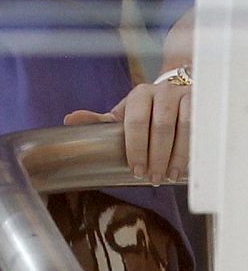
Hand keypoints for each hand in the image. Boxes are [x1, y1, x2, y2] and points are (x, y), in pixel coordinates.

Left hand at [65, 81, 190, 184]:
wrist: (174, 94)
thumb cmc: (146, 111)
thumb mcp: (124, 115)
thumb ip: (100, 121)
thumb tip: (69, 120)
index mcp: (139, 95)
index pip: (135, 122)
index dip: (136, 148)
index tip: (136, 170)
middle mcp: (161, 92)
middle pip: (161, 127)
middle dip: (156, 156)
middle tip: (152, 177)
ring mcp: (184, 97)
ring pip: (183, 128)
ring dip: (176, 156)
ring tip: (168, 176)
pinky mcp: (201, 104)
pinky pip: (200, 128)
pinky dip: (193, 149)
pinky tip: (186, 165)